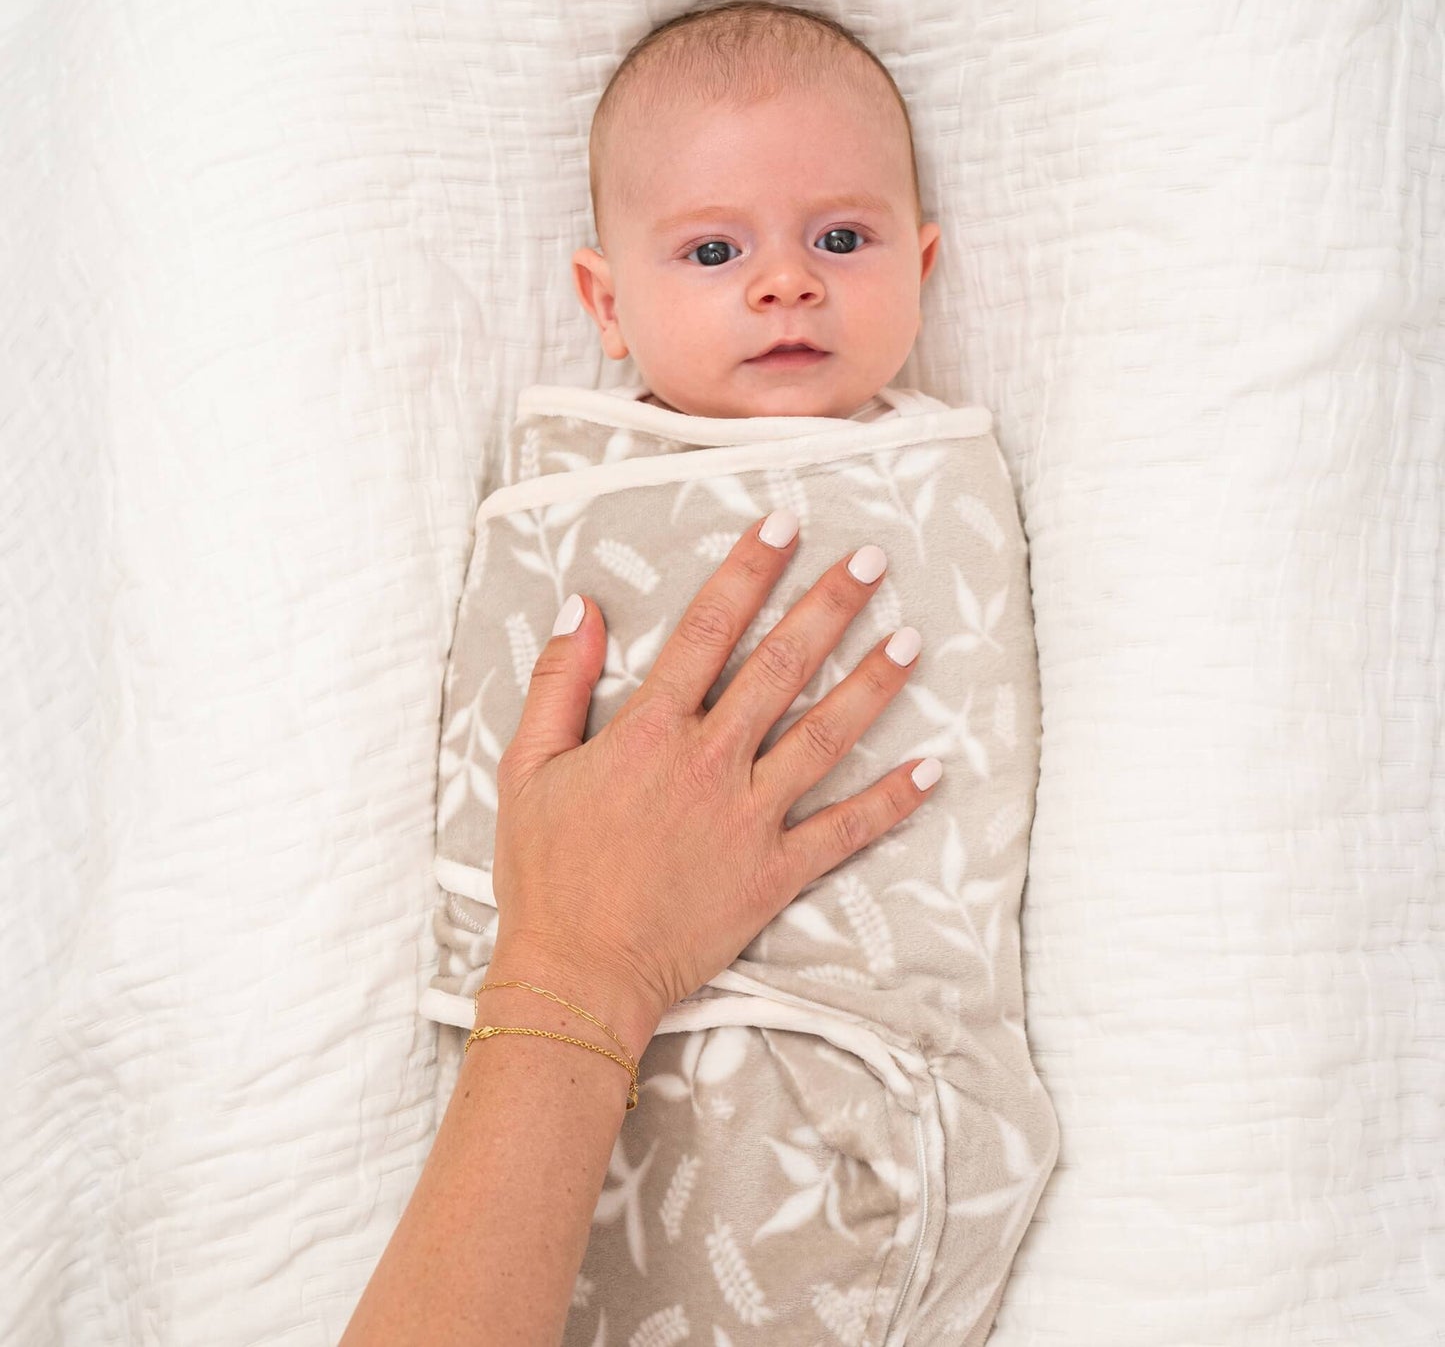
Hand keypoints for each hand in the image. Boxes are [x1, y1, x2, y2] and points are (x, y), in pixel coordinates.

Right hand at [490, 509, 938, 1043]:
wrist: (576, 974)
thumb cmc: (545, 871)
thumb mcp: (526, 767)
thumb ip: (558, 682)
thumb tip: (583, 605)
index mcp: (650, 730)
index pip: (709, 628)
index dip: (750, 569)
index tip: (785, 524)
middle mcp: (710, 762)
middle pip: (782, 666)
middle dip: (830, 605)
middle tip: (874, 562)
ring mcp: (750, 817)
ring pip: (825, 736)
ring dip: (872, 684)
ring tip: (912, 639)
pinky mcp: (776, 873)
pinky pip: (845, 831)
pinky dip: (891, 801)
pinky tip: (931, 769)